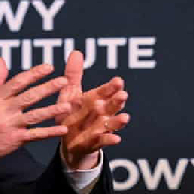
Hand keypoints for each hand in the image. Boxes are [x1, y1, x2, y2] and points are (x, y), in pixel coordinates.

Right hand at [0, 57, 70, 178]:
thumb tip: (0, 59)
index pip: (17, 82)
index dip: (34, 74)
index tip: (48, 67)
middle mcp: (3, 110)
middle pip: (28, 96)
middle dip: (47, 88)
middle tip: (64, 81)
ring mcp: (9, 125)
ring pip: (34, 115)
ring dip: (52, 110)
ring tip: (67, 105)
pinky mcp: (14, 140)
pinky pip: (34, 135)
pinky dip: (49, 132)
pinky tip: (62, 129)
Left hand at [56, 51, 129, 169]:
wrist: (67, 141)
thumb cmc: (71, 114)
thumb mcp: (70, 93)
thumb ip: (74, 75)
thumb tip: (77, 52)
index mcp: (95, 99)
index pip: (105, 92)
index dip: (111, 87)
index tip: (118, 80)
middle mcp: (101, 113)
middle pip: (111, 106)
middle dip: (117, 101)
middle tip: (123, 95)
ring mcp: (100, 128)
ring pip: (111, 123)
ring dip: (117, 121)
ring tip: (125, 117)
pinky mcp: (94, 142)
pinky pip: (103, 141)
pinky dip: (109, 140)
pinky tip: (116, 139)